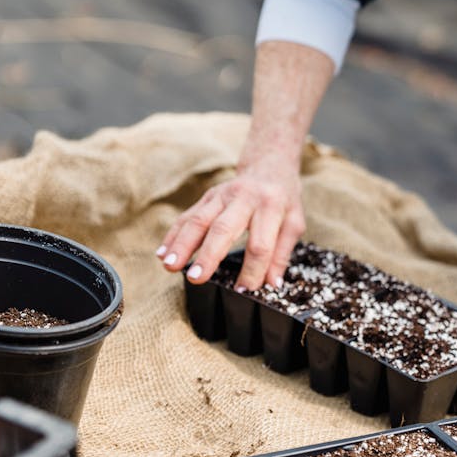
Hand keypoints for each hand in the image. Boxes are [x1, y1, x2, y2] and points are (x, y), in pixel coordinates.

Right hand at [156, 163, 305, 288]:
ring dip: (183, 244)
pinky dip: (174, 234)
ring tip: (170, 266)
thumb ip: (282, 253)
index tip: (244, 290)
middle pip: (224, 228)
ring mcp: (222, 195)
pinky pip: (188, 216)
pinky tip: (163, 253)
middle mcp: (244, 198)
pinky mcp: (208, 196)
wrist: (269, 166)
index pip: (260, 243)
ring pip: (199, 220)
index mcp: (270, 206)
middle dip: (209, 254)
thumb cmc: (283, 200)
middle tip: (196, 278)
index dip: (253, 269)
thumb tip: (272, 286)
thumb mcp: (294, 223)